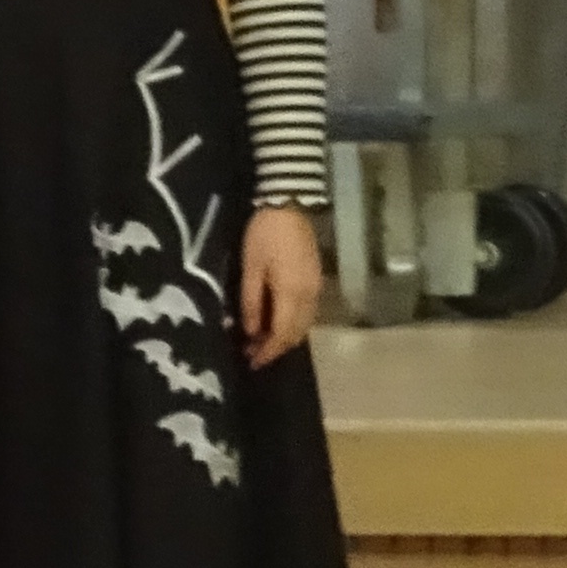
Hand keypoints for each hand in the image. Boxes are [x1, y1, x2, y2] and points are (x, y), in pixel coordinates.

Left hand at [242, 205, 324, 367]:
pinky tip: (276, 323)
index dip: (268, 352)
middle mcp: (310, 294)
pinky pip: (307, 312)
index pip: (283, 333)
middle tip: (252, 356)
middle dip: (276, 348)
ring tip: (260, 343)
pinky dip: (292, 324)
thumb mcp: (250, 268)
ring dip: (285, 337)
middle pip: (297, 332)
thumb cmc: (264, 235)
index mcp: (293, 293)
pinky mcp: (316, 279)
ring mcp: (316, 287)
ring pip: (304, 324)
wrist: (289, 204)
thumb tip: (251, 332)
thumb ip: (251, 302)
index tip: (252, 363)